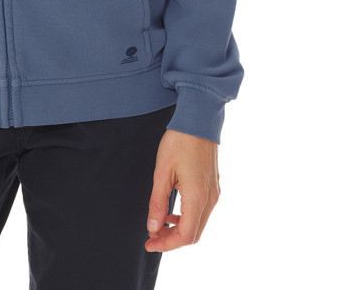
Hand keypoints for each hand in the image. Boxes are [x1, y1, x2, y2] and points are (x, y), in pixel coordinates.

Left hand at [145, 128, 219, 251]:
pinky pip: (202, 211)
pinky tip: (172, 211)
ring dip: (179, 229)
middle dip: (172, 240)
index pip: (185, 236)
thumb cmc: (179, 141)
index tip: (149, 243)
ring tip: (159, 225)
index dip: (166, 245)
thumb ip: (157, 202)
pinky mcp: (214, 186)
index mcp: (198, 198)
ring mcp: (215, 193)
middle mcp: (210, 199)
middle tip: (151, 237)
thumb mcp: (162, 172)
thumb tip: (152, 228)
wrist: (199, 119)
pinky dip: (187, 217)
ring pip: (199, 224)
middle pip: (194, 234)